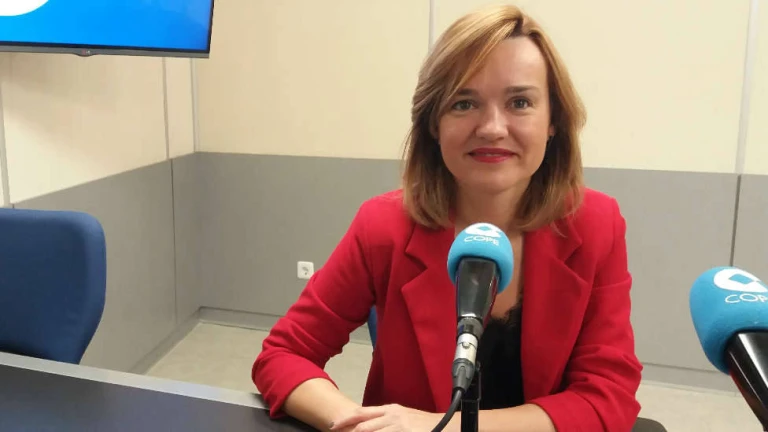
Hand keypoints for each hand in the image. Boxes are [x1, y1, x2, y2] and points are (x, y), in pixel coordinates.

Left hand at [329, 404, 444, 431]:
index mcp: (390, 410)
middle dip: (347, 428)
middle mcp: (392, 416)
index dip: (346, 419)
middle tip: (333, 431)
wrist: (448, 427)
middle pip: (362, 423)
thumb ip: (386, 421)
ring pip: (369, 431)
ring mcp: (398, 426)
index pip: (362, 412)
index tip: (333, 425)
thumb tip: (368, 427)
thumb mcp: (403, 418)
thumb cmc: (424, 425)